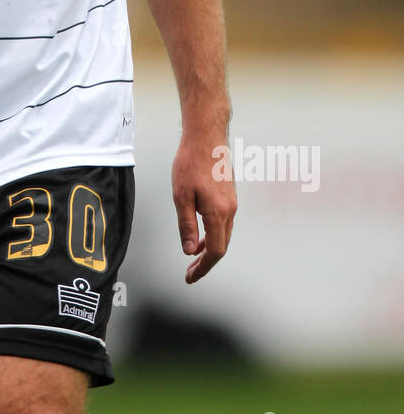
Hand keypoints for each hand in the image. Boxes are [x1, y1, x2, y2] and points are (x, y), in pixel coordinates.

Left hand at [171, 132, 235, 283]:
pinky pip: (224, 223)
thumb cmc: (191, 163)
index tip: (189, 278)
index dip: (202, 268)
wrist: (207, 136)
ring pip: (224, 234)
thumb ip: (186, 224)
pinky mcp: (229, 195)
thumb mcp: (181, 195)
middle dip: (205, 262)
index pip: (214, 251)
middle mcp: (230, 210)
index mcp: (219, 213)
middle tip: (189, 272)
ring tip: (193, 257)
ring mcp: (232, 202)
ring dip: (209, 248)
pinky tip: (201, 234)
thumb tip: (189, 251)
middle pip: (221, 246)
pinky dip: (213, 234)